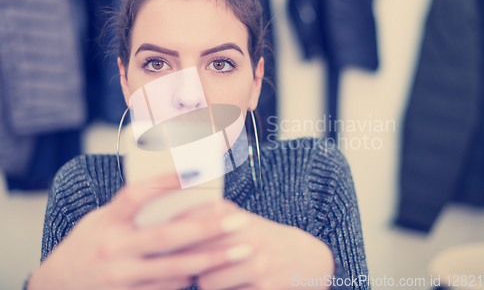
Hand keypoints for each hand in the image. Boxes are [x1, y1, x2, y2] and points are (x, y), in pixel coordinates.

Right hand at [27, 174, 252, 289]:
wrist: (58, 285)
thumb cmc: (88, 244)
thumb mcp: (102, 220)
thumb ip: (132, 210)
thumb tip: (174, 192)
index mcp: (107, 222)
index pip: (136, 196)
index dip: (165, 182)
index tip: (194, 171)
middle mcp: (113, 249)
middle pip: (167, 236)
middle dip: (208, 228)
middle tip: (239, 220)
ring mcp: (120, 277)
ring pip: (174, 269)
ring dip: (210, 259)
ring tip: (240, 249)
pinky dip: (190, 279)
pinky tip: (211, 270)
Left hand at [182, 200, 334, 289]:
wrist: (309, 261)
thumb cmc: (267, 239)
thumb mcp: (244, 220)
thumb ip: (214, 215)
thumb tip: (175, 218)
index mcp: (240, 217)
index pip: (193, 222)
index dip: (171, 232)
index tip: (158, 237)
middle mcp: (248, 237)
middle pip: (195, 254)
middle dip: (185, 261)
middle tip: (182, 263)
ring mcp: (257, 264)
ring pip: (207, 282)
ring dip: (206, 282)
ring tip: (217, 276)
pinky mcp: (264, 287)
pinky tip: (235, 285)